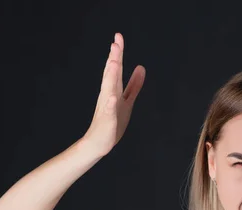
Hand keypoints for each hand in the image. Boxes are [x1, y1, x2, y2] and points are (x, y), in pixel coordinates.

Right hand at [82, 33, 144, 155]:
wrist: (99, 141)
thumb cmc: (112, 121)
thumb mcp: (127, 100)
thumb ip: (134, 84)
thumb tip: (141, 67)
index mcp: (113, 89)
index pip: (116, 68)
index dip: (118, 53)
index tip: (118, 36)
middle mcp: (108, 95)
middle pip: (111, 74)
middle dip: (114, 59)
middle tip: (115, 42)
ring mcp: (107, 107)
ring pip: (109, 89)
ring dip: (111, 76)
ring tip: (114, 62)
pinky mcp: (108, 120)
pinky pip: (109, 111)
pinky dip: (110, 103)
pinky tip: (113, 96)